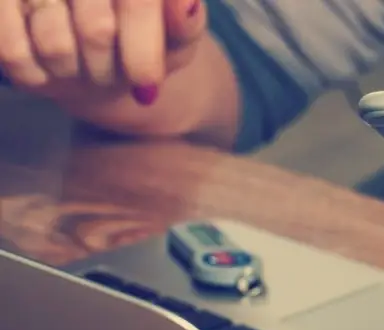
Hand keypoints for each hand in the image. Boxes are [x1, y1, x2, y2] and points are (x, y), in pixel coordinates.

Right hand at [0, 0, 205, 104]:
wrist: (99, 49)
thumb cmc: (145, 38)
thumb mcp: (177, 36)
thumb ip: (185, 23)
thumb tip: (184, 4)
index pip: (136, 4)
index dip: (143, 54)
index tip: (148, 88)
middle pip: (97, 32)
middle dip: (110, 70)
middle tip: (113, 73)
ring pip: (56, 47)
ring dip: (76, 74)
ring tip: (84, 66)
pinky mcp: (0, 3)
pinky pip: (14, 55)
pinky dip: (37, 76)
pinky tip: (51, 67)